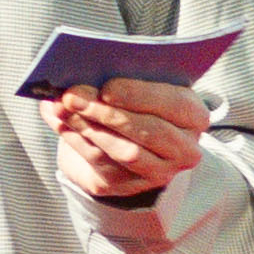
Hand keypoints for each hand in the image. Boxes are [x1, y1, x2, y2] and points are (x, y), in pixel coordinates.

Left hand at [50, 77, 209, 205]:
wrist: (136, 138)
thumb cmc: (142, 101)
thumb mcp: (145, 83)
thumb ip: (127, 73)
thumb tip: (87, 68)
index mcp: (194, 116)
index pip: (173, 104)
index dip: (139, 96)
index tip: (108, 87)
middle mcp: (184, 148)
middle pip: (148, 132)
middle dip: (106, 113)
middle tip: (73, 95)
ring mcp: (159, 172)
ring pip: (123, 151)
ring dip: (87, 126)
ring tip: (61, 107)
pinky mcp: (129, 185)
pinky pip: (101, 163)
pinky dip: (76, 139)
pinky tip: (60, 121)